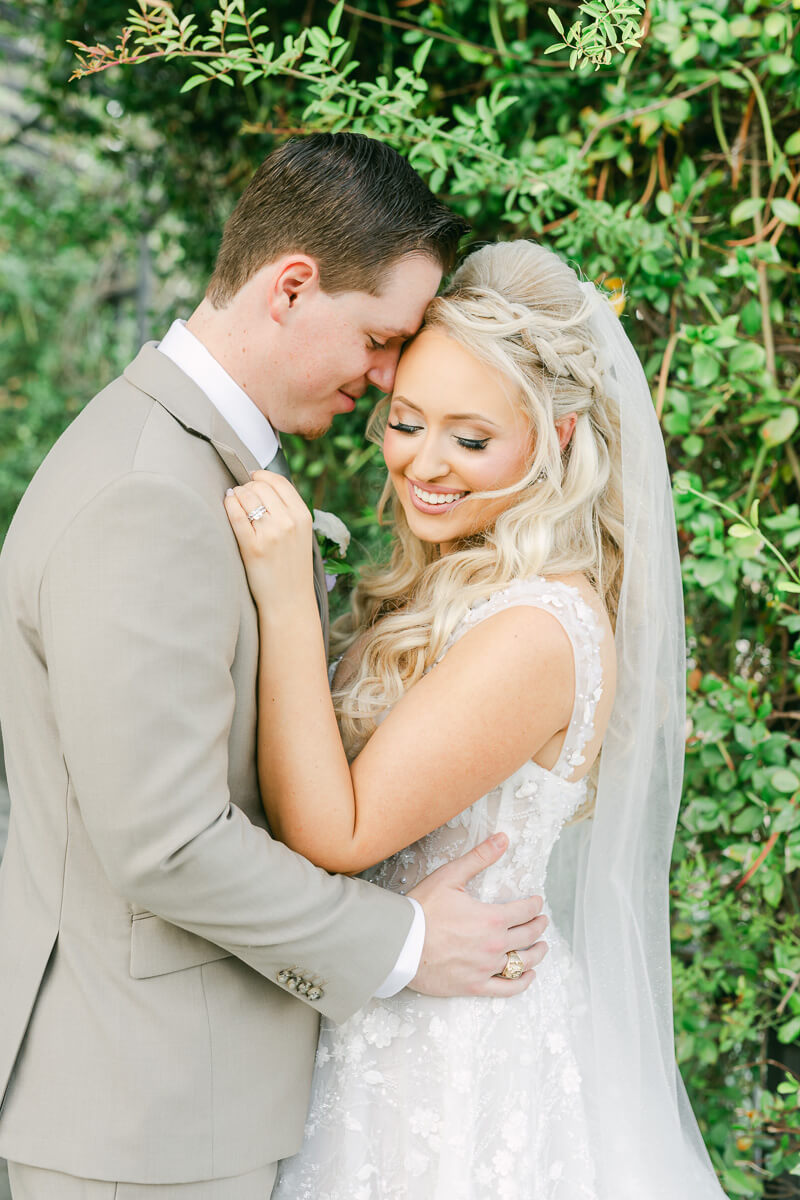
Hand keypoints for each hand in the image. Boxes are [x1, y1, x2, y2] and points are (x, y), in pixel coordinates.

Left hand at [224, 471, 314, 610]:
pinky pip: (235, 514)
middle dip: (247, 486)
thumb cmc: (292, 567)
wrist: (289, 601)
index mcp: (303, 516)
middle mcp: (288, 521)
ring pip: (246, 496)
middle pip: (260, 486)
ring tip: (234, 501)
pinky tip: (228, 505)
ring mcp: (270, 534)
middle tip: (242, 495)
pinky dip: (229, 504)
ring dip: (237, 494)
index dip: (261, 476)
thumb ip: (288, 510)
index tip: (252, 478)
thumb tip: (261, 484)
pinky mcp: (252, 547)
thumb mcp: (301, 534)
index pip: (278, 481)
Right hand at [408, 833, 548, 997]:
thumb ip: (479, 857)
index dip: (534, 904)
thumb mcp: (450, 877)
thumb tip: (503, 838)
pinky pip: (507, 988)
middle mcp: (494, 944)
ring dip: (538, 953)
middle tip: (542, 920)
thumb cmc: (422, 909)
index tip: (537, 902)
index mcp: (492, 918)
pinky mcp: (474, 986)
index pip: (525, 910)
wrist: (399, 943)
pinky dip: (522, 982)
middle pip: (528, 935)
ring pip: (523, 962)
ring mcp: (486, 967)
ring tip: (542, 947)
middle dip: (539, 925)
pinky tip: (528, 976)